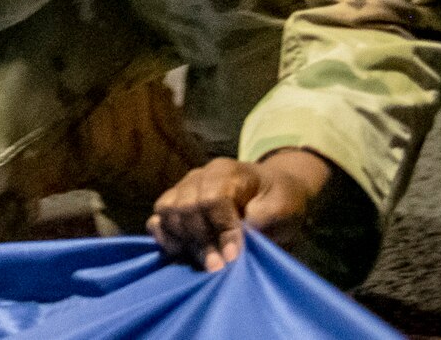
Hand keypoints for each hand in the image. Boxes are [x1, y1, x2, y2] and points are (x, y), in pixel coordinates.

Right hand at [148, 150, 329, 270]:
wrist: (271, 190)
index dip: (220, 229)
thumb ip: (263, 219)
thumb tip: (240, 239)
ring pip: (167, 211)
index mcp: (227, 172)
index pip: (212, 199)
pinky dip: (163, 236)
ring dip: (182, 240)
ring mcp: (183, 189)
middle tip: (217, 268)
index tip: (232, 257)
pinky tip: (181, 252)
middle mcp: (199, 176)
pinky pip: (157, 219)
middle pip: (185, 207)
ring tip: (205, 262)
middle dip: (201, 242)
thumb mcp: (283, 206)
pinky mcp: (175, 204)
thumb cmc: (279, 198)